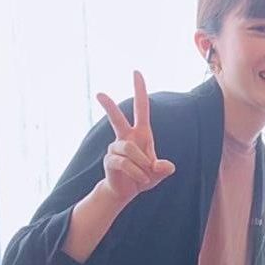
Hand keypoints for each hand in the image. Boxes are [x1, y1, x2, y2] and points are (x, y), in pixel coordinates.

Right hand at [96, 71, 174, 205]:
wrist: (127, 191)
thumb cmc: (144, 177)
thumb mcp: (158, 173)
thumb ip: (163, 169)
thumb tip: (166, 167)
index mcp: (141, 134)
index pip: (142, 109)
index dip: (140, 91)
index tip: (136, 73)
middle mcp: (126, 138)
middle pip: (117, 119)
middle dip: (109, 106)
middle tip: (99, 94)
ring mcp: (115, 148)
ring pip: (129, 149)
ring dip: (142, 165)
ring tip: (145, 175)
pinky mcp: (109, 160)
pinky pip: (124, 163)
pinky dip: (136, 173)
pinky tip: (140, 179)